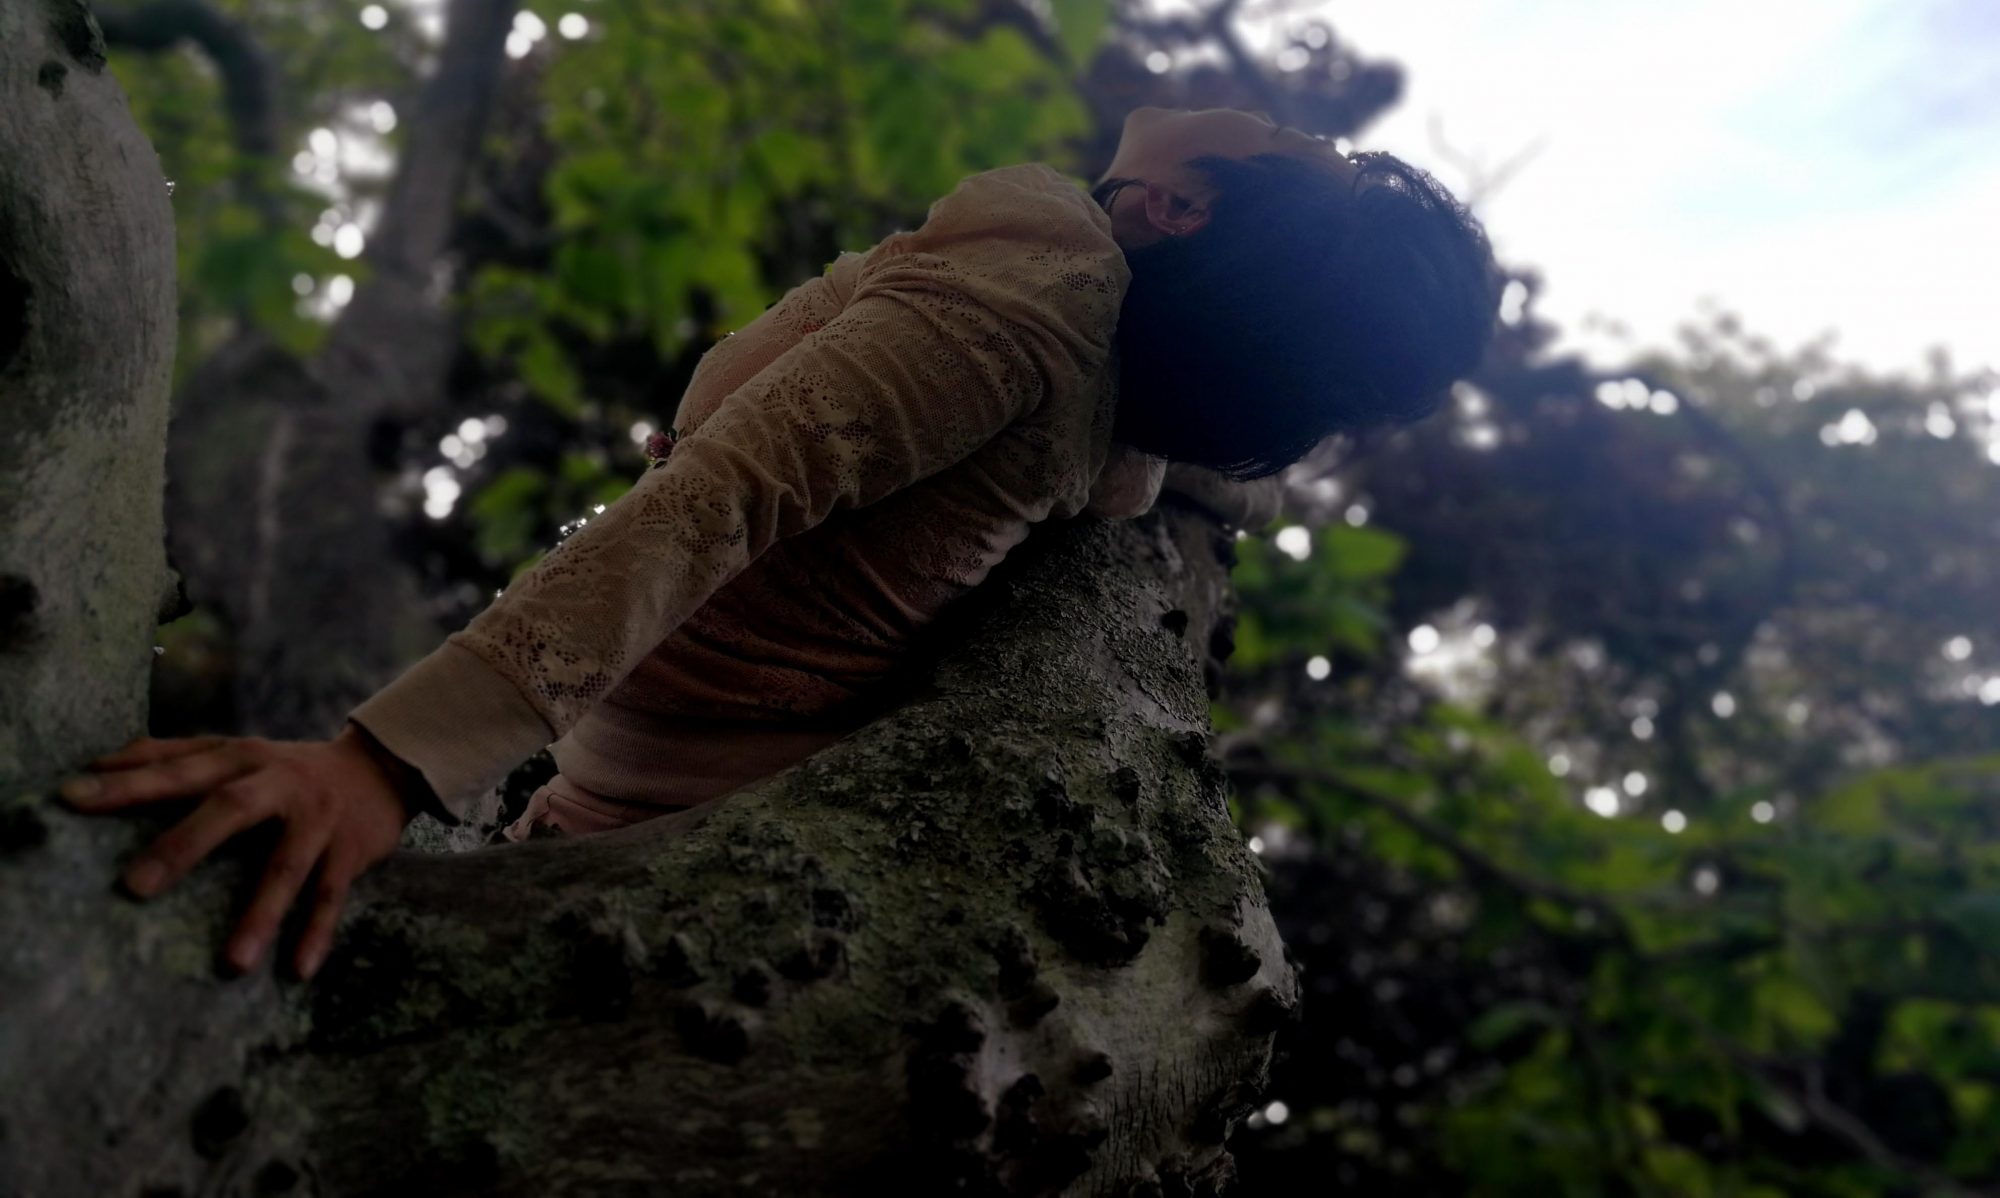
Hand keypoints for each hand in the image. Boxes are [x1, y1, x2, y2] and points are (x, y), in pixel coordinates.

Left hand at [57, 728, 419, 978]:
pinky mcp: (351, 852)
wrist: (383, 767)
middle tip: (135, 888)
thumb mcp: (237, 752)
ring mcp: (318, 821)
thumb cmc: (289, 768)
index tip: (74, 799)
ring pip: (287, 868)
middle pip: (231, 810)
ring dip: (261, 915)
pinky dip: (315, 933)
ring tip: (232, 964)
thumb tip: (104, 759)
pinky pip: (332, 897)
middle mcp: (281, 785)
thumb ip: (175, 754)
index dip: (128, 783)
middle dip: (183, 846)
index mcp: (243, 759)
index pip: (179, 770)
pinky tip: (296, 970)